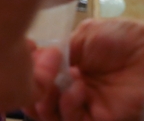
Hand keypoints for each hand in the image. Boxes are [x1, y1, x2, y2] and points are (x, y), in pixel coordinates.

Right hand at [26, 18, 143, 120]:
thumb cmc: (120, 37)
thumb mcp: (83, 35)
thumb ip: (59, 50)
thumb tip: (38, 62)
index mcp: (63, 69)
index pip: (34, 78)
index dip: (26, 70)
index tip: (27, 55)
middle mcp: (69, 88)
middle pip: (36, 101)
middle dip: (30, 89)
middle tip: (39, 73)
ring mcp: (83, 104)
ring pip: (50, 115)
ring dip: (46, 98)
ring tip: (55, 81)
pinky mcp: (99, 118)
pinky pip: (73, 120)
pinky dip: (68, 104)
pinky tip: (77, 86)